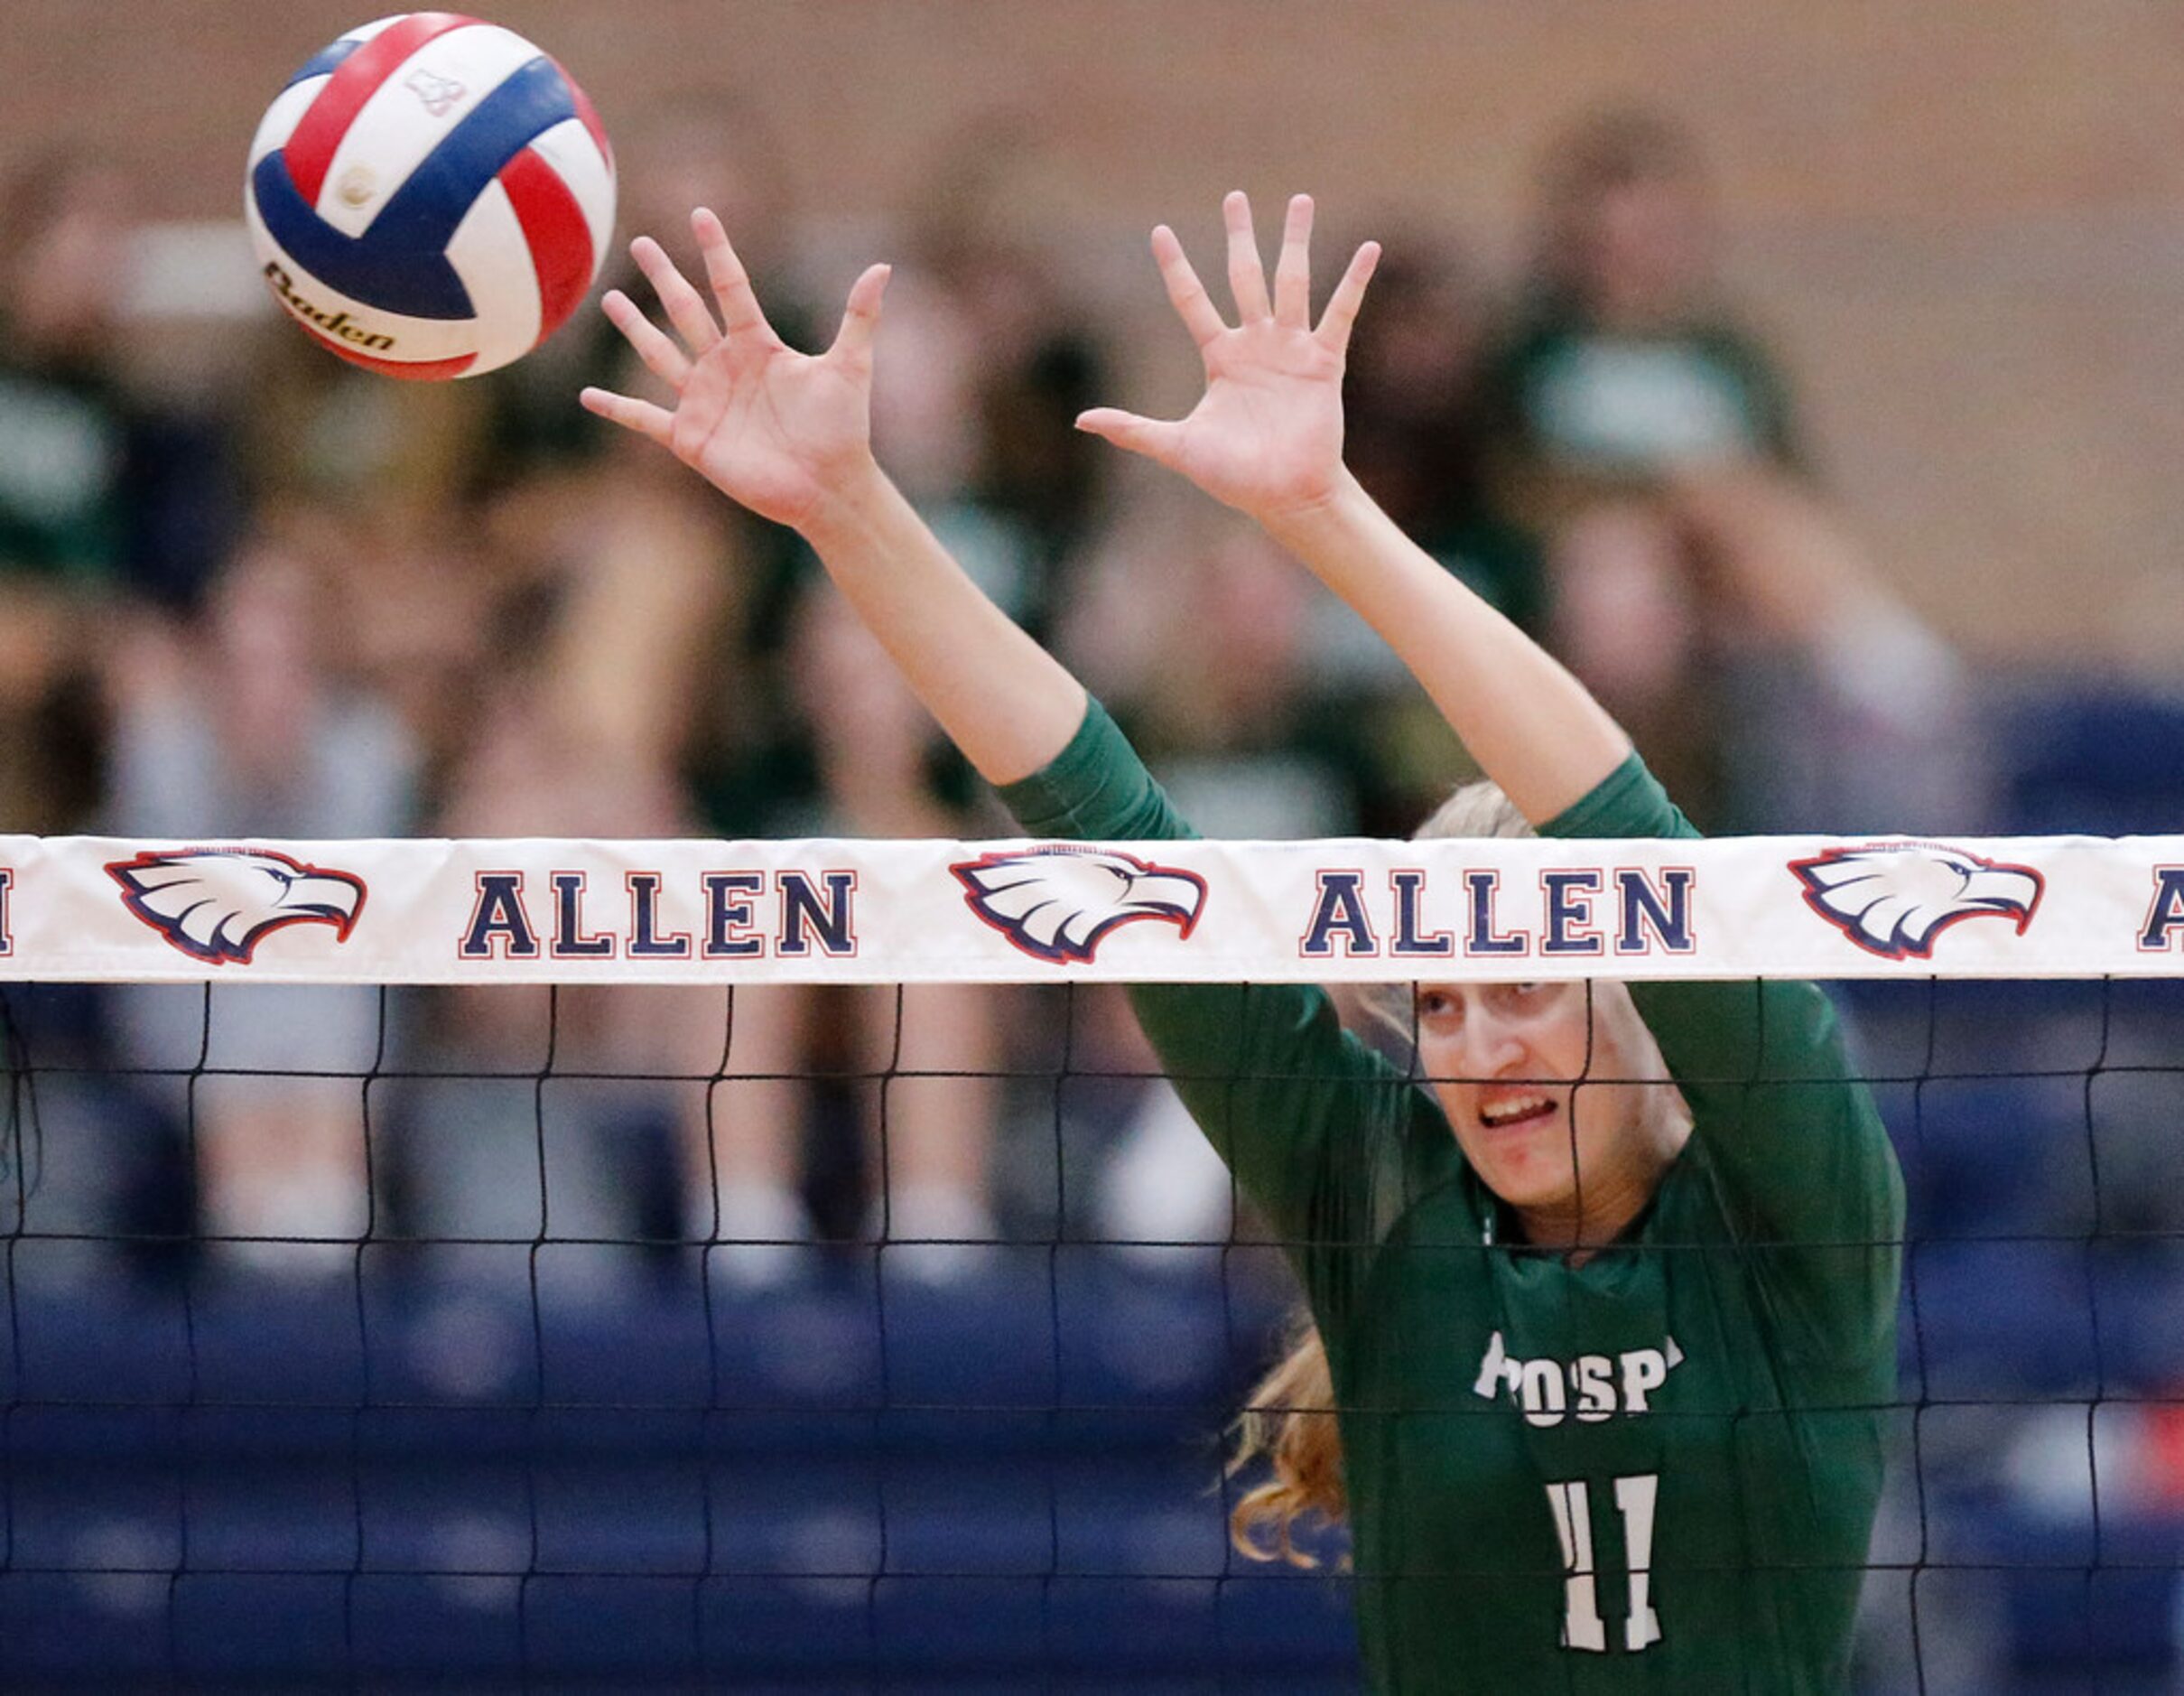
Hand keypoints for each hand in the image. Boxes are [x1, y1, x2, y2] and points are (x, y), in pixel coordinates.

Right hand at [581, 209, 889, 533]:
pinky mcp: (691, 438)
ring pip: (660, 354)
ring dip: (635, 328)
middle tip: (641, 242)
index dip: (717, 250)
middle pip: (687, 311)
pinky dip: (616, 408)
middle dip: (665, 277)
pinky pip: (645, 419)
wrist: (828, 485)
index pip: (731, 287)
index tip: (701, 213)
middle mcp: (726, 366)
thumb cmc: (842, 428)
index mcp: (759, 345)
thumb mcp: (849, 366)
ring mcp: (704, 401)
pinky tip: (587, 395)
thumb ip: (859, 316)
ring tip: (610, 299)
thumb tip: (883, 266)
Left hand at [1076, 192, 1377, 525]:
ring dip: (1294, 240)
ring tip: (1300, 199)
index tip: (1159, 232)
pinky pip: (1341, 313)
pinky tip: (1370, 248)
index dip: (1175, 268)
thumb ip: (1133, 430)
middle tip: (1233, 197)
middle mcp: (1255, 344)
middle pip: (1244, 276)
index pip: (1191, 301)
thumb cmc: (1234, 476)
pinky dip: (1355, 281)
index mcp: (1220, 358)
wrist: (1283, 496)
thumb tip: (1082, 421)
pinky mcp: (1324, 362)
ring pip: (1291, 281)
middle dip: (1239, 236)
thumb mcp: (1177, 447)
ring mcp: (1291, 349)